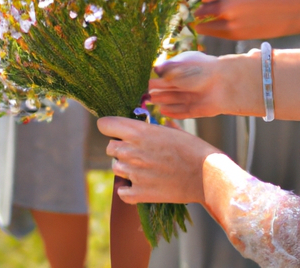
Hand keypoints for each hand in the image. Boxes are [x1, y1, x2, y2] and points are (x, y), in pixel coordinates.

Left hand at [97, 116, 218, 204]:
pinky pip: (122, 192)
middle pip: (109, 147)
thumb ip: (158, 126)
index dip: (109, 127)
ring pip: (115, 168)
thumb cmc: (194, 150)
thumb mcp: (174, 130)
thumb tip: (158, 122)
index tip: (115, 131)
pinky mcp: (140, 192)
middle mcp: (131, 150)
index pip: (105, 125)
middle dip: (120, 149)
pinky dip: (128, 190)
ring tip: (144, 169)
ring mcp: (134, 172)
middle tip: (137, 153)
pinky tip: (140, 186)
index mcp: (138, 131)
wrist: (208, 177)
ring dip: (125, 168)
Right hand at [148, 50, 260, 118]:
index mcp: (182, 70)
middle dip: (156, 93)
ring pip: (173, 100)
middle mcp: (187, 83)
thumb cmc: (198, 70)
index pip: (164, 76)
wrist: (223, 83)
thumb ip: (163, 68)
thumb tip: (154, 70)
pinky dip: (174, 113)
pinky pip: (183, 113)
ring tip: (150, 103)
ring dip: (162, 102)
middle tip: (143, 97)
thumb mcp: (176, 66)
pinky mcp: (197, 109)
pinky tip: (164, 113)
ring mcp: (192, 97)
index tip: (142, 85)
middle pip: (167, 89)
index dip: (153, 81)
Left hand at [195, 0, 299, 39]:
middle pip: (200, 7)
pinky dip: (208, 30)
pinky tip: (208, 28)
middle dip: (198, 11)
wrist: (290, 10)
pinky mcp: (233, 32)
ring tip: (200, 22)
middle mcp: (225, 0)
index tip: (198, 2)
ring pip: (201, 22)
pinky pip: (211, 32)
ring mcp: (228, 18)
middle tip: (196, 13)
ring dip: (200, 22)